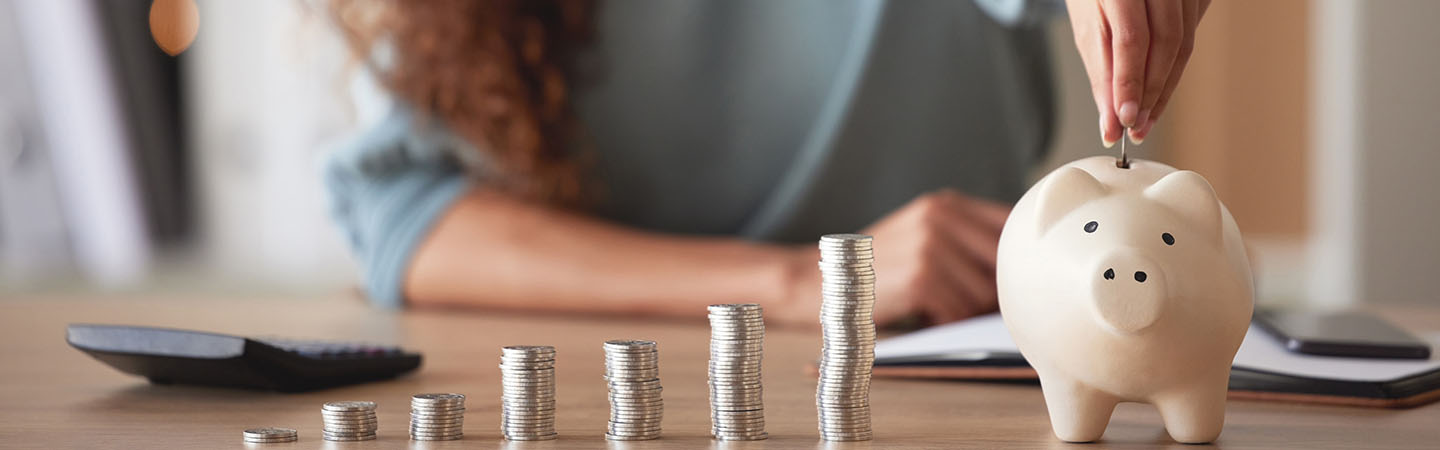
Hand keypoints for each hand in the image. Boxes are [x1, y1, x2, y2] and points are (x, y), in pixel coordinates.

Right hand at [775, 190, 1010, 326]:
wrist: (818, 281)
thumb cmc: (874, 268)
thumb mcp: (920, 235)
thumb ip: (964, 240)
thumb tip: (1022, 271)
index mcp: (946, 204)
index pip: (1011, 224)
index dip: (1017, 258)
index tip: (1014, 277)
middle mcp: (942, 216)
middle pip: (1003, 264)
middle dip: (991, 291)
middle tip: (966, 302)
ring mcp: (931, 245)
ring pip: (984, 294)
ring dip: (966, 311)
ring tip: (936, 307)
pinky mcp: (921, 277)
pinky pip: (960, 312)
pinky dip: (946, 322)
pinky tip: (924, 315)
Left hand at [1066, 0, 1211, 145]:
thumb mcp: (1086, 25)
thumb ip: (1101, 72)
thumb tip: (1110, 121)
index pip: (1132, 39)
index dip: (1131, 83)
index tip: (1125, 120)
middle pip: (1167, 42)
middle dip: (1152, 92)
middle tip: (1137, 127)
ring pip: (1184, 42)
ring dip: (1166, 86)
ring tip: (1147, 117)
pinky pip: (1192, 32)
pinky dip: (1175, 64)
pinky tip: (1160, 85)